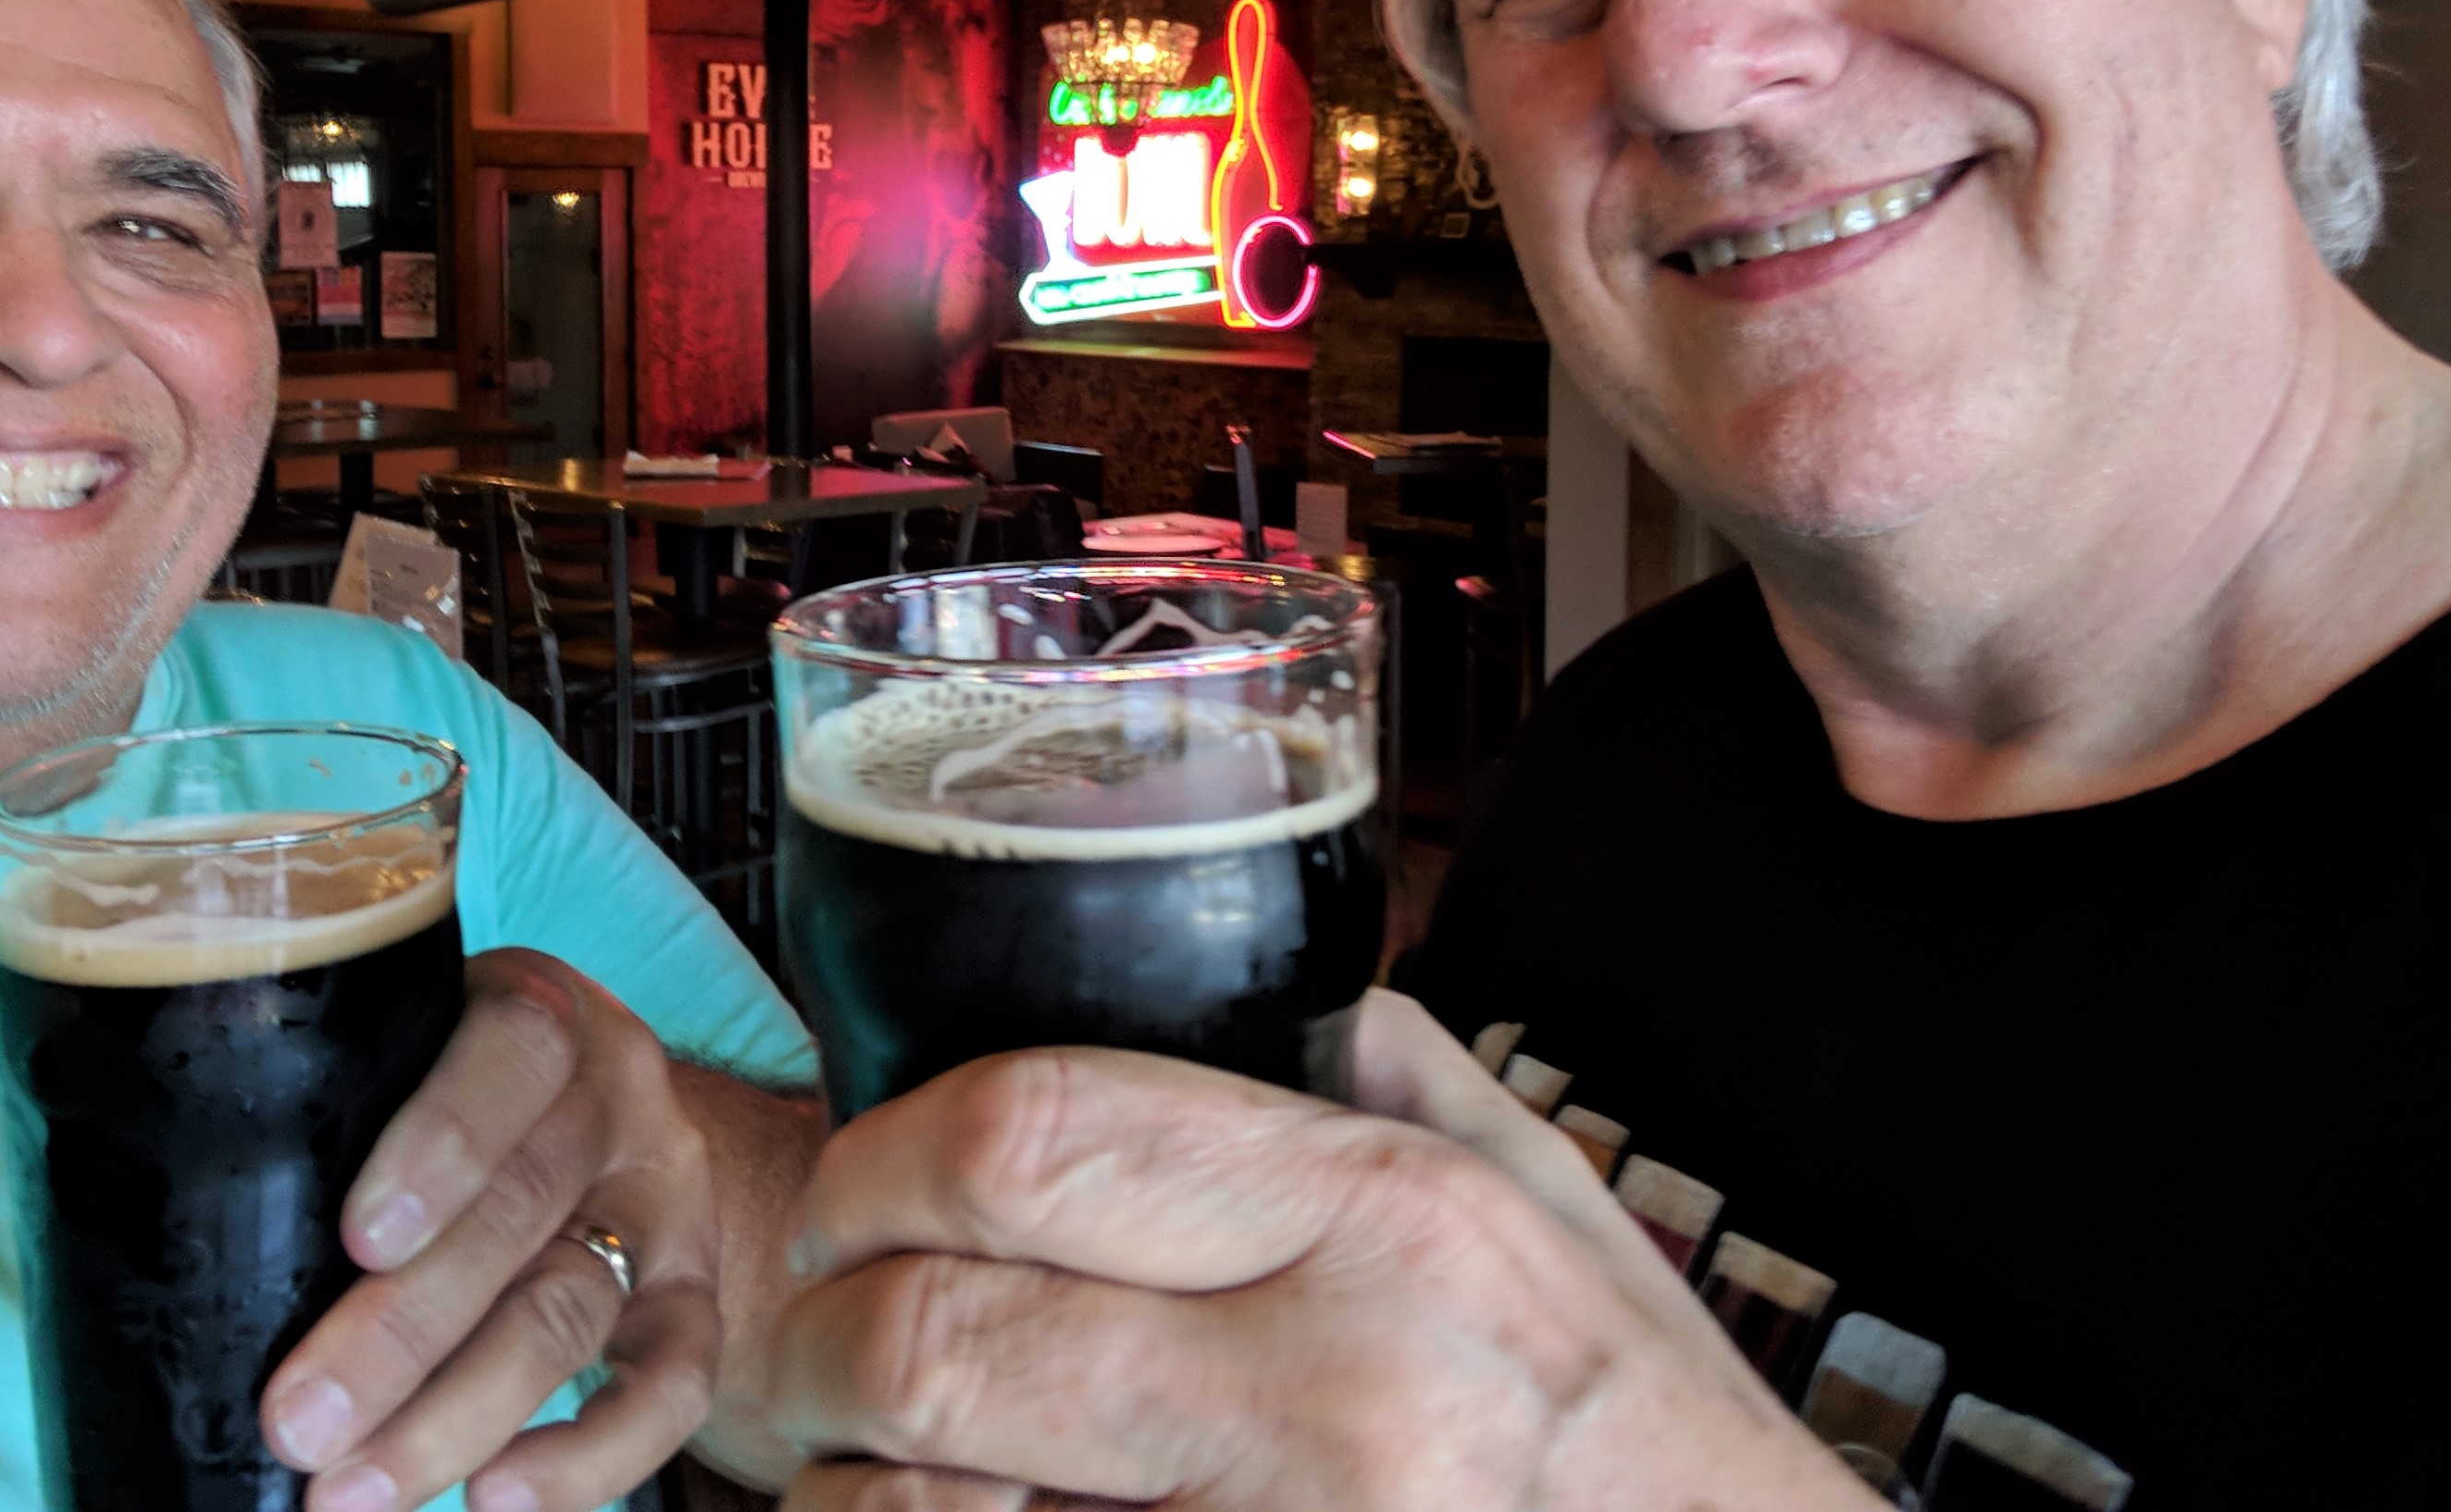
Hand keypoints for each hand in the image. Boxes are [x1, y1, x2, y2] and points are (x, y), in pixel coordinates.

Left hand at [259, 948, 722, 1511]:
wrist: (606, 1114)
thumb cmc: (450, 1087)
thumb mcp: (409, 1048)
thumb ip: (343, 1101)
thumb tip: (187, 1230)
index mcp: (542, 1013)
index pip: (514, 1057)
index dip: (444, 1144)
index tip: (358, 1239)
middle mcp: (618, 1101)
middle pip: (524, 1213)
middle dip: (403, 1332)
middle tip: (299, 1424)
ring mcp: (665, 1201)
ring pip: (575, 1308)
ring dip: (458, 1415)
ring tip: (352, 1493)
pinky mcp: (695, 1294)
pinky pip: (675, 1385)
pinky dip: (593, 1456)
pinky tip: (496, 1499)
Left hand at [761, 992, 1870, 1511]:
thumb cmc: (1641, 1437)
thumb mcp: (1548, 1215)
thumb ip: (1395, 1080)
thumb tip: (1254, 990)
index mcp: (1390, 1223)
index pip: (1041, 1133)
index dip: (885, 1154)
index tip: (853, 1185)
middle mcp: (1338, 1393)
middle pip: (943, 1331)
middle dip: (818, 1331)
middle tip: (809, 1329)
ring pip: (928, 1511)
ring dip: (844, 1481)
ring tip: (852, 1456)